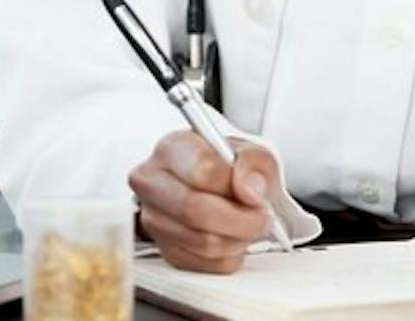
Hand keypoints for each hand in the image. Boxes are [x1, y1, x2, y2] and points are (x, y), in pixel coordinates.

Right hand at [127, 130, 281, 273]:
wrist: (215, 188)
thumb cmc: (227, 168)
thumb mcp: (251, 152)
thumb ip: (254, 162)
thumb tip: (250, 190)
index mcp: (171, 149)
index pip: (201, 170)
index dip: (236, 187)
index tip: (256, 195)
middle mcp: (152, 183)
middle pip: (195, 210)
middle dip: (240, 219)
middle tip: (261, 218)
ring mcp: (154, 220)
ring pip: (202, 242)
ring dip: (238, 239)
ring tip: (248, 224)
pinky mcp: (166, 251)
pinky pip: (205, 264)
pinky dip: (229, 255)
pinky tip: (233, 236)